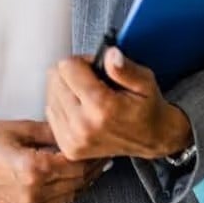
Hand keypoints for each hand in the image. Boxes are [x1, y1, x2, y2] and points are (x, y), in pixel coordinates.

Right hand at [0, 120, 111, 202]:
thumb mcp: (20, 127)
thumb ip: (51, 132)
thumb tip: (73, 132)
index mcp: (32, 169)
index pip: (75, 164)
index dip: (90, 153)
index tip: (99, 143)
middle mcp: (31, 193)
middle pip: (75, 182)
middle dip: (91, 167)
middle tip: (100, 153)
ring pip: (68, 198)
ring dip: (81, 183)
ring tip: (87, 167)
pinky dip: (65, 196)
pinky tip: (66, 182)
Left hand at [45, 49, 192, 162]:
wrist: (152, 138)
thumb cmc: (147, 109)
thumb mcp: (145, 82)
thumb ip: (125, 68)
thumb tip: (110, 55)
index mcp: (102, 108)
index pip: (67, 67)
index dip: (83, 62)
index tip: (95, 68)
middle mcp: (84, 126)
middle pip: (55, 79)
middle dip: (73, 74)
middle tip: (93, 82)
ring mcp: (73, 139)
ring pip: (50, 95)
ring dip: (66, 90)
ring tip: (89, 96)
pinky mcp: (68, 147)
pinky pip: (50, 112)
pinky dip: (63, 106)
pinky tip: (81, 108)